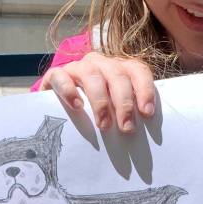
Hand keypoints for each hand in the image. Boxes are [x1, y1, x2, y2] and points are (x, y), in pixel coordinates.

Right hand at [39, 52, 155, 132]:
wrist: (57, 110)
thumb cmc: (93, 116)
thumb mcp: (114, 115)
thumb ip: (127, 117)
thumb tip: (140, 139)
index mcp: (118, 70)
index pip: (137, 70)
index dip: (144, 89)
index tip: (147, 113)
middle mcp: (100, 64)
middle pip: (116, 75)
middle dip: (124, 103)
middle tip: (127, 128)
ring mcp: (77, 68)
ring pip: (92, 74)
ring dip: (100, 101)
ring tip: (104, 125)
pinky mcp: (55, 75)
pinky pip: (61, 77)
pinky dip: (69, 91)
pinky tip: (77, 106)